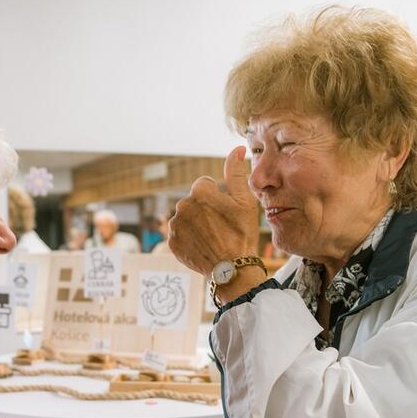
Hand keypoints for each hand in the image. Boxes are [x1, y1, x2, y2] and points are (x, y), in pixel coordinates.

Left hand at [169, 146, 261, 277]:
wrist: (231, 269)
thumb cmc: (242, 234)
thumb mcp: (245, 202)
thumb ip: (236, 173)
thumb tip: (236, 148)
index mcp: (200, 192)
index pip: (205, 184)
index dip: (217, 197)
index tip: (225, 212)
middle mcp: (182, 205)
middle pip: (194, 201)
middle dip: (204, 209)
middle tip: (220, 227)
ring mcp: (175, 225)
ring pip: (186, 217)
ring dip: (196, 224)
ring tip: (212, 238)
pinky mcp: (171, 242)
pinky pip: (180, 234)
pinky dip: (189, 238)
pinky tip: (203, 246)